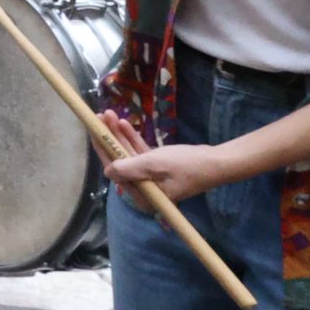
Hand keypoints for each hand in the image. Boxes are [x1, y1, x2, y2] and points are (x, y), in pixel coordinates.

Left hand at [100, 111, 239, 208]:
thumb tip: (107, 171)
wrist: (216, 162)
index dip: (103, 149)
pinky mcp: (159, 168)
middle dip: (110, 137)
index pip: (115, 170)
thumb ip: (128, 168)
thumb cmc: (186, 165)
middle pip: (120, 160)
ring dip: (120, 134)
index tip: (93, 130)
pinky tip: (125, 123)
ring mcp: (152, 178)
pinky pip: (141, 153)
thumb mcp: (153, 165)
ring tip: (111, 114)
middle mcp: (145, 189)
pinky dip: (134, 139)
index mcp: (143, 195)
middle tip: (101, 116)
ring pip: (129, 154)